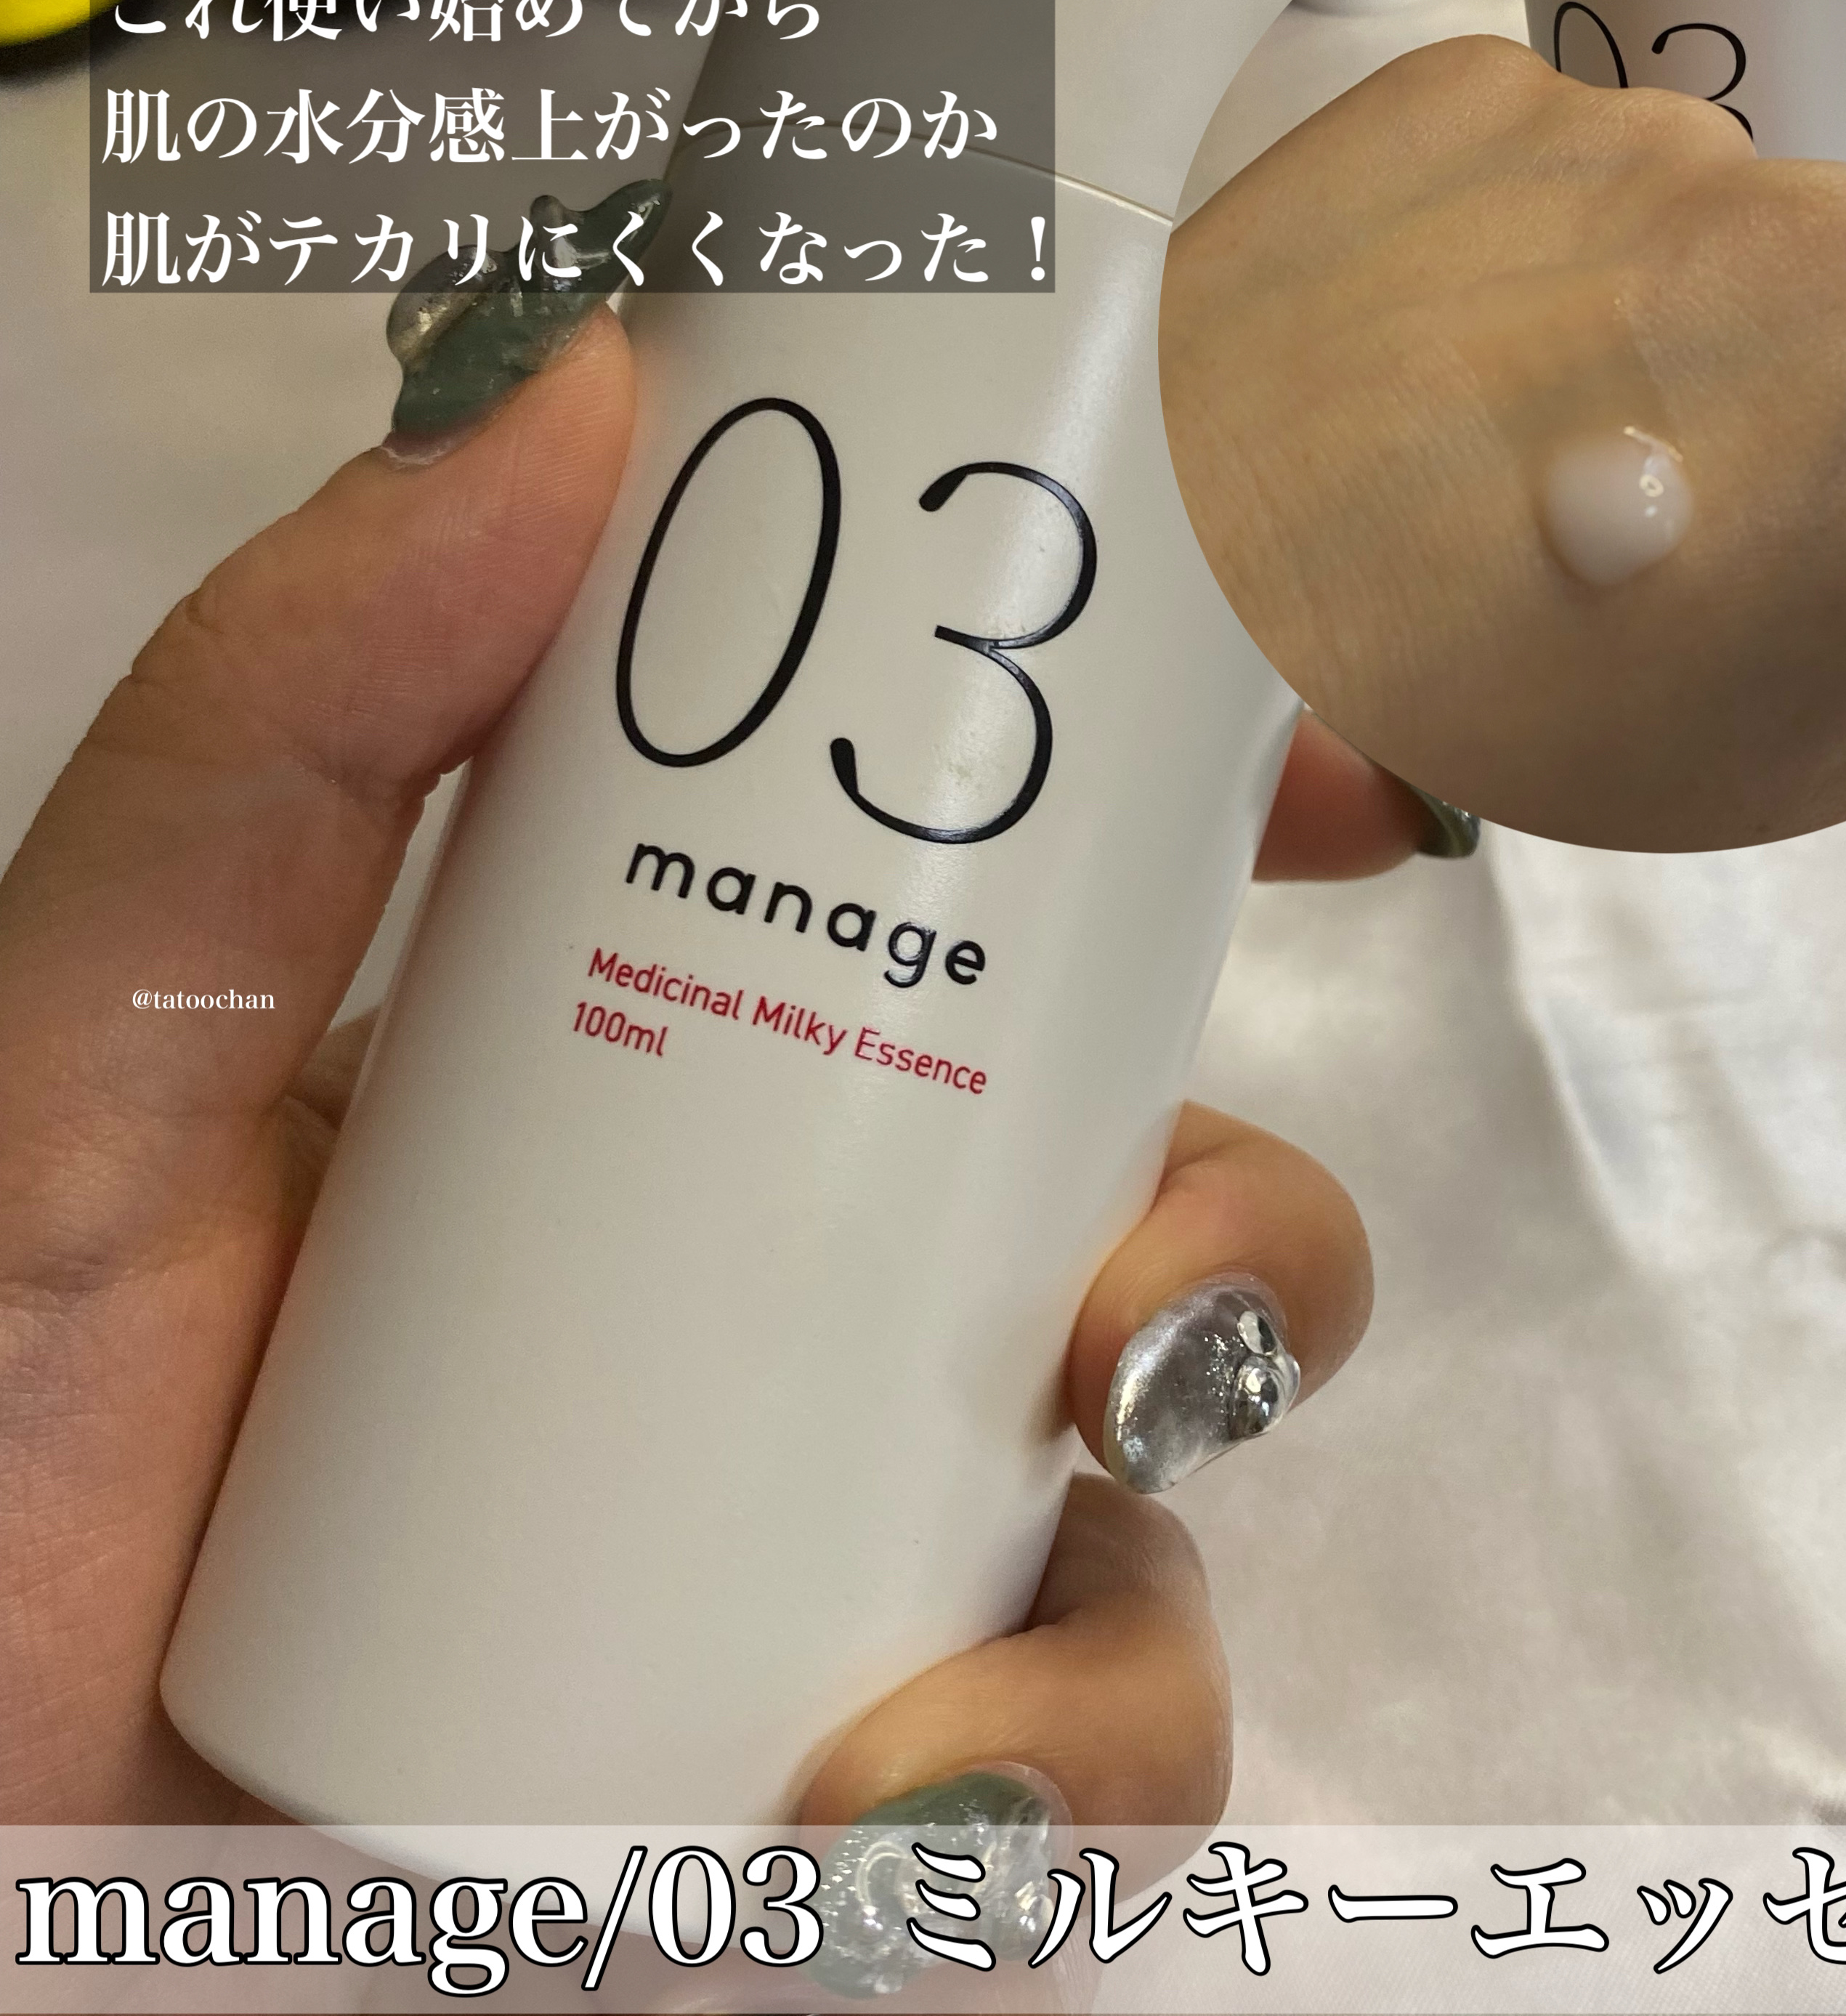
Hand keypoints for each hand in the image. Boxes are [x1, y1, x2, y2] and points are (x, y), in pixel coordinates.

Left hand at [0, 316, 1400, 1899]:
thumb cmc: (12, 1445)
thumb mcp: (106, 1043)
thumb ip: (287, 723)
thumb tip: (585, 401)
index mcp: (706, 1071)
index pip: (1018, 920)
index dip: (1219, 831)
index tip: (1336, 777)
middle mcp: (825, 1287)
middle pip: (1161, 1215)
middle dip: (1248, 1237)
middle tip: (1131, 1304)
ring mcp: (867, 1539)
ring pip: (1167, 1506)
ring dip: (1146, 1590)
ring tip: (935, 1688)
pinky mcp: (873, 1787)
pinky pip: (1086, 1779)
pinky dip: (1061, 1799)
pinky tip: (889, 1822)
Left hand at [1162, 34, 1845, 851]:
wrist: (1190, 602)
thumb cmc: (1476, 733)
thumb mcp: (1753, 782)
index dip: (1824, 517)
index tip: (1721, 570)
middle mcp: (1828, 256)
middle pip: (1802, 323)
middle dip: (1709, 414)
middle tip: (1565, 519)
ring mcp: (1646, 153)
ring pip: (1663, 229)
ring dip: (1583, 322)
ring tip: (1454, 445)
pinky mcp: (1474, 94)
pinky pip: (1517, 167)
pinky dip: (1466, 254)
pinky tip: (1391, 361)